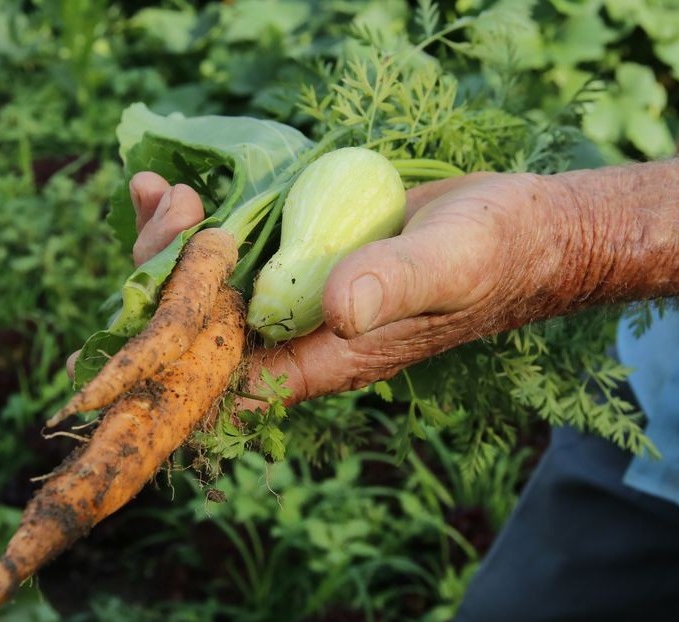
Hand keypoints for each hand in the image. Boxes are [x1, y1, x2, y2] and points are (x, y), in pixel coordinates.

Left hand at [128, 169, 579, 405]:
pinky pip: (232, 249)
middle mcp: (299, 335)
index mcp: (328, 359)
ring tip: (161, 189)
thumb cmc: (495, 251)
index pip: (228, 380)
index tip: (168, 280)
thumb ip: (399, 285)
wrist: (518, 228)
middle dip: (164, 275)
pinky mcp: (299, 255)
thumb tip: (339, 309)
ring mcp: (295, 294)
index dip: (179, 345)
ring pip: (206, 287)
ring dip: (169, 243)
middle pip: (201, 329)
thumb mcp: (454, 263)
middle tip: (173, 207)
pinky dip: (196, 222)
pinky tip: (174, 186)